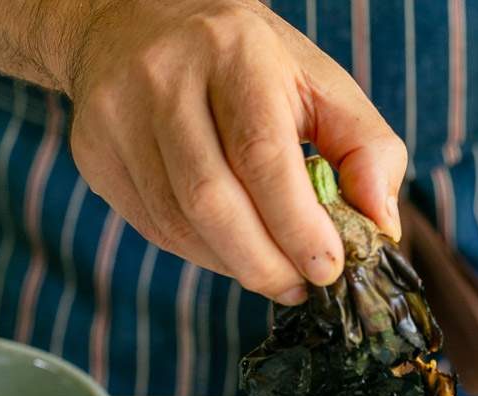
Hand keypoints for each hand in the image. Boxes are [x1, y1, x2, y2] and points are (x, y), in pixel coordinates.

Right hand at [66, 0, 406, 303]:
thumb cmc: (250, 66)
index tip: (326, 269)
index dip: (296, 225)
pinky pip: (154, 229)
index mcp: (234, 52)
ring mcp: (119, 115)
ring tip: (271, 270)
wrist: (138, 22)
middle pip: (212, 200)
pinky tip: (229, 247)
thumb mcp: (319, 85)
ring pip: (179, 224)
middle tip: (297, 287)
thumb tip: (382, 226)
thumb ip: (366, 149)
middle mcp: (165, 77)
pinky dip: (201, 254)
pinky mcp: (95, 153)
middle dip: (264, 263)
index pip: (262, 154)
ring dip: (234, 265)